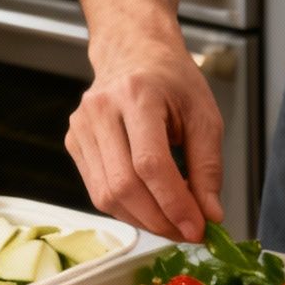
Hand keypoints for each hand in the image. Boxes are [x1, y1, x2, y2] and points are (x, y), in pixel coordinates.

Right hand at [65, 38, 224, 240]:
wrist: (134, 52)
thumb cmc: (172, 81)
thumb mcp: (205, 116)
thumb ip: (209, 167)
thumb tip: (210, 215)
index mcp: (137, 95)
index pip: (150, 164)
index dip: (174, 203)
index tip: (198, 228)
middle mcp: (101, 110)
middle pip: (124, 186)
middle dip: (160, 219)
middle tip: (188, 232)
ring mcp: (81, 127)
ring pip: (107, 196)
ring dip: (144, 220)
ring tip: (173, 223)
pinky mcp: (74, 143)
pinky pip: (98, 191)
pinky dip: (128, 210)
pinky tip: (151, 208)